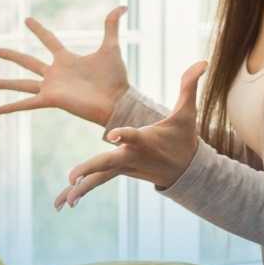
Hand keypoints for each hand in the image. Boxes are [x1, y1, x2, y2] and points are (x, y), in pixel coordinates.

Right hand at [0, 7, 130, 126]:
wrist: (117, 100)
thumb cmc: (115, 78)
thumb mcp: (111, 47)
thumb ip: (111, 26)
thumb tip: (123, 5)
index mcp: (67, 59)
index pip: (48, 40)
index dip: (37, 30)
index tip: (26, 20)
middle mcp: (55, 73)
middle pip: (28, 61)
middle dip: (12, 55)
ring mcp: (51, 87)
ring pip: (22, 83)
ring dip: (5, 83)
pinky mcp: (50, 99)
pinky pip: (26, 104)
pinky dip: (10, 107)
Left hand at [55, 60, 207, 210]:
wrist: (186, 170)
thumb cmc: (183, 137)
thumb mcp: (188, 112)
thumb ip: (189, 85)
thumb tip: (203, 60)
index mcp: (145, 140)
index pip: (133, 136)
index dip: (124, 135)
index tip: (112, 135)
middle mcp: (130, 156)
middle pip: (107, 163)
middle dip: (90, 169)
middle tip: (71, 177)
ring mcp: (123, 167)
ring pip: (98, 178)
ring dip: (80, 190)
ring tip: (61, 203)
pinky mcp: (117, 172)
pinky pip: (96, 182)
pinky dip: (80, 192)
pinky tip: (60, 204)